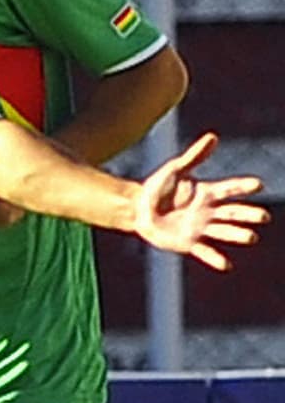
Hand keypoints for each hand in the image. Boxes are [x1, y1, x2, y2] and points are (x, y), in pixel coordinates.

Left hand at [134, 132, 269, 269]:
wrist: (137, 208)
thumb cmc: (156, 187)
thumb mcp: (175, 169)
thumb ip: (195, 156)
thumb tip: (213, 137)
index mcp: (206, 192)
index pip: (230, 189)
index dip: (243, 186)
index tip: (258, 184)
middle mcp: (207, 211)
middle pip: (233, 212)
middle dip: (248, 215)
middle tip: (264, 217)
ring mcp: (199, 227)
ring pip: (223, 231)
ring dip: (237, 235)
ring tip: (251, 237)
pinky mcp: (188, 242)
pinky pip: (204, 251)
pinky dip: (215, 259)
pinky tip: (227, 265)